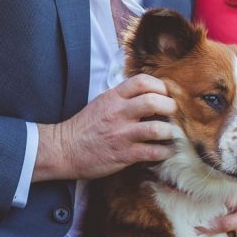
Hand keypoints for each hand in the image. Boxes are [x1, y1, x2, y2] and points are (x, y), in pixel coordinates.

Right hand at [34, 74, 178, 180]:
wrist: (65, 149)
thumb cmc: (85, 126)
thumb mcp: (102, 102)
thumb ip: (123, 97)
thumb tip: (150, 94)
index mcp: (113, 97)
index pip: (142, 81)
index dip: (159, 86)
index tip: (164, 95)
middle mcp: (118, 113)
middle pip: (154, 101)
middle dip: (170, 107)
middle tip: (172, 114)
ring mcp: (122, 134)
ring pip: (157, 129)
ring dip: (169, 132)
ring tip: (170, 134)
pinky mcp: (124, 154)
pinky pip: (153, 152)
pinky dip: (164, 152)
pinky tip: (165, 151)